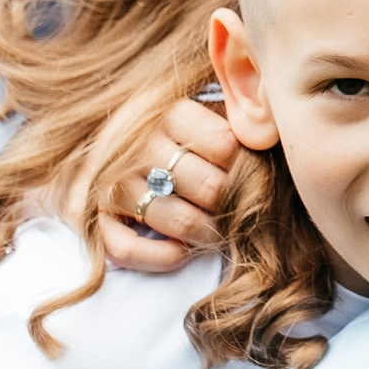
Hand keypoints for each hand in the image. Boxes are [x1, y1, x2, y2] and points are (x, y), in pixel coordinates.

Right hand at [98, 96, 246, 270]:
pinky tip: (181, 253)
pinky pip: (126, 249)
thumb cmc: (176, 135)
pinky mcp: (93, 218)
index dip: (248, 166)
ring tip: (220, 232)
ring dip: (206, 235)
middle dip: (233, 207)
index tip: (256, 174)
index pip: (227, 144)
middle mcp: (139, 145)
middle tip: (243, 212)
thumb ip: (238, 117)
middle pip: (208, 186)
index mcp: (171, 113)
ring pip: (175, 220)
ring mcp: (113, 183)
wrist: (101, 142)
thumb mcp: (204, 111)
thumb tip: (274, 129)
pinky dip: (160, 257)